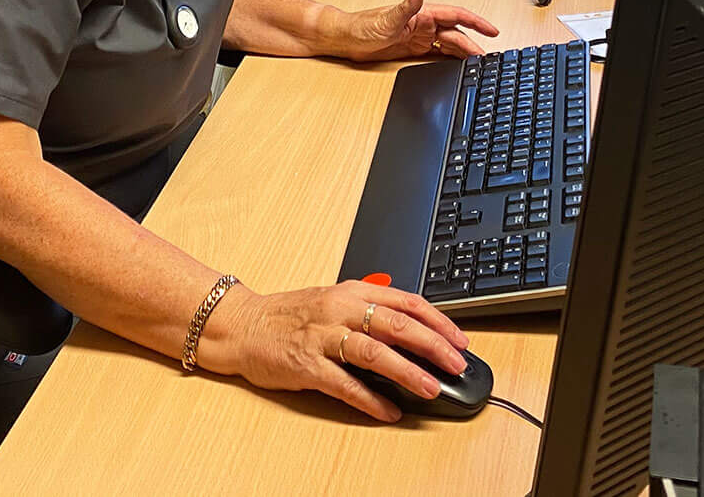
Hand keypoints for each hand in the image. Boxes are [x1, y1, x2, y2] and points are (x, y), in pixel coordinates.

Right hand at [196, 280, 470, 421]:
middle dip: (433, 346)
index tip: (460, 339)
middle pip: (397, 324)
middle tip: (456, 364)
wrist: (243, 325)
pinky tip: (388, 411)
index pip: (407, 302)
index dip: (438, 321)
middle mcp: (341, 309)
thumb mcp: (335, 300)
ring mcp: (323, 337)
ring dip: (407, 372)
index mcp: (353, 291)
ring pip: (374, 352)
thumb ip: (371, 310)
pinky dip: (369, 399)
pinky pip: (344, 384)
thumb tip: (414, 331)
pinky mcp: (306, 365)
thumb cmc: (291, 315)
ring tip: (429, 389)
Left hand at [333, 0, 498, 62]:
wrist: (346, 39)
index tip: (492, 30)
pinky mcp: (413, 48)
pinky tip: (459, 65)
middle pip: (456, 34)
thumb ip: (407, 4)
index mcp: (422, 13)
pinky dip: (450, 59)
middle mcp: (423, 24)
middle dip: (474, 44)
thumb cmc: (362, 26)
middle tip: (488, 57)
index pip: (457, 15)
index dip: (476, 22)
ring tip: (479, 63)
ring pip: (449, 44)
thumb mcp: (387, 17)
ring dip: (464, 53)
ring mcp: (419, 36)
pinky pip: (438, 54)